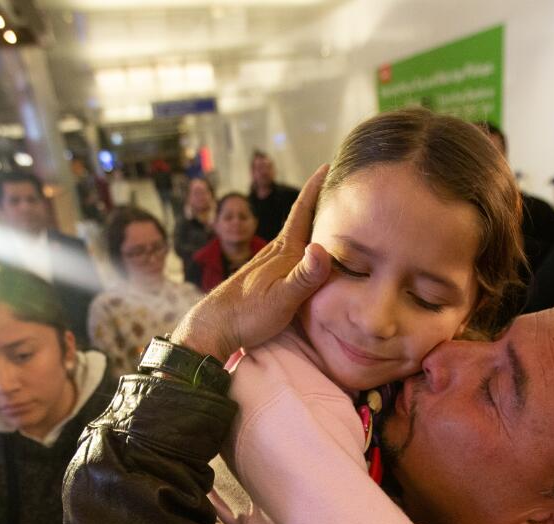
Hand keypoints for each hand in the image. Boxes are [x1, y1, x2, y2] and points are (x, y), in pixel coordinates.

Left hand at [171, 165, 331, 360]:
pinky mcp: (266, 279)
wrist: (213, 328)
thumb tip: (322, 248)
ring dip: (313, 224)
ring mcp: (269, 265)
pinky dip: (306, 246)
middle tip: (340, 185)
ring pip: (298, 237)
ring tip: (331, 216)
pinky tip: (308, 254)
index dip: (316, 188)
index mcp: (283, 252)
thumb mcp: (281, 299)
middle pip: (302, 220)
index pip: (302, 211)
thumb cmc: (247, 315)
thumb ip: (304, 276)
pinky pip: (293, 255)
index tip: (330, 165)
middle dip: (321, 202)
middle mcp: (276, 253)